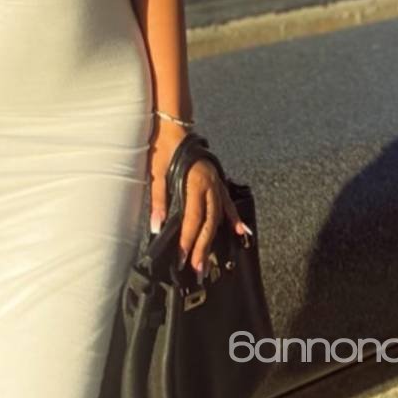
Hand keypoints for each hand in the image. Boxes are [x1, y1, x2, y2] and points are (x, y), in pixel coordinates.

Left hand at [148, 122, 248, 278]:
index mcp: (194, 183)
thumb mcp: (157, 174)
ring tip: (211, 260)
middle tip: (198, 269)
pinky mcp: (217, 181)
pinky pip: (227, 203)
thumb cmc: (163, 148)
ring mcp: (216, 183)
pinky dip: (233, 218)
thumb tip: (156, 227)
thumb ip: (158, 201)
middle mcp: (209, 185)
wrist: (174, 127)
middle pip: (208, 223)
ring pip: (218, 217)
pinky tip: (241, 232)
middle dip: (203, 248)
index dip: (188, 240)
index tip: (183, 258)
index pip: (193, 219)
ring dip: (214, 240)